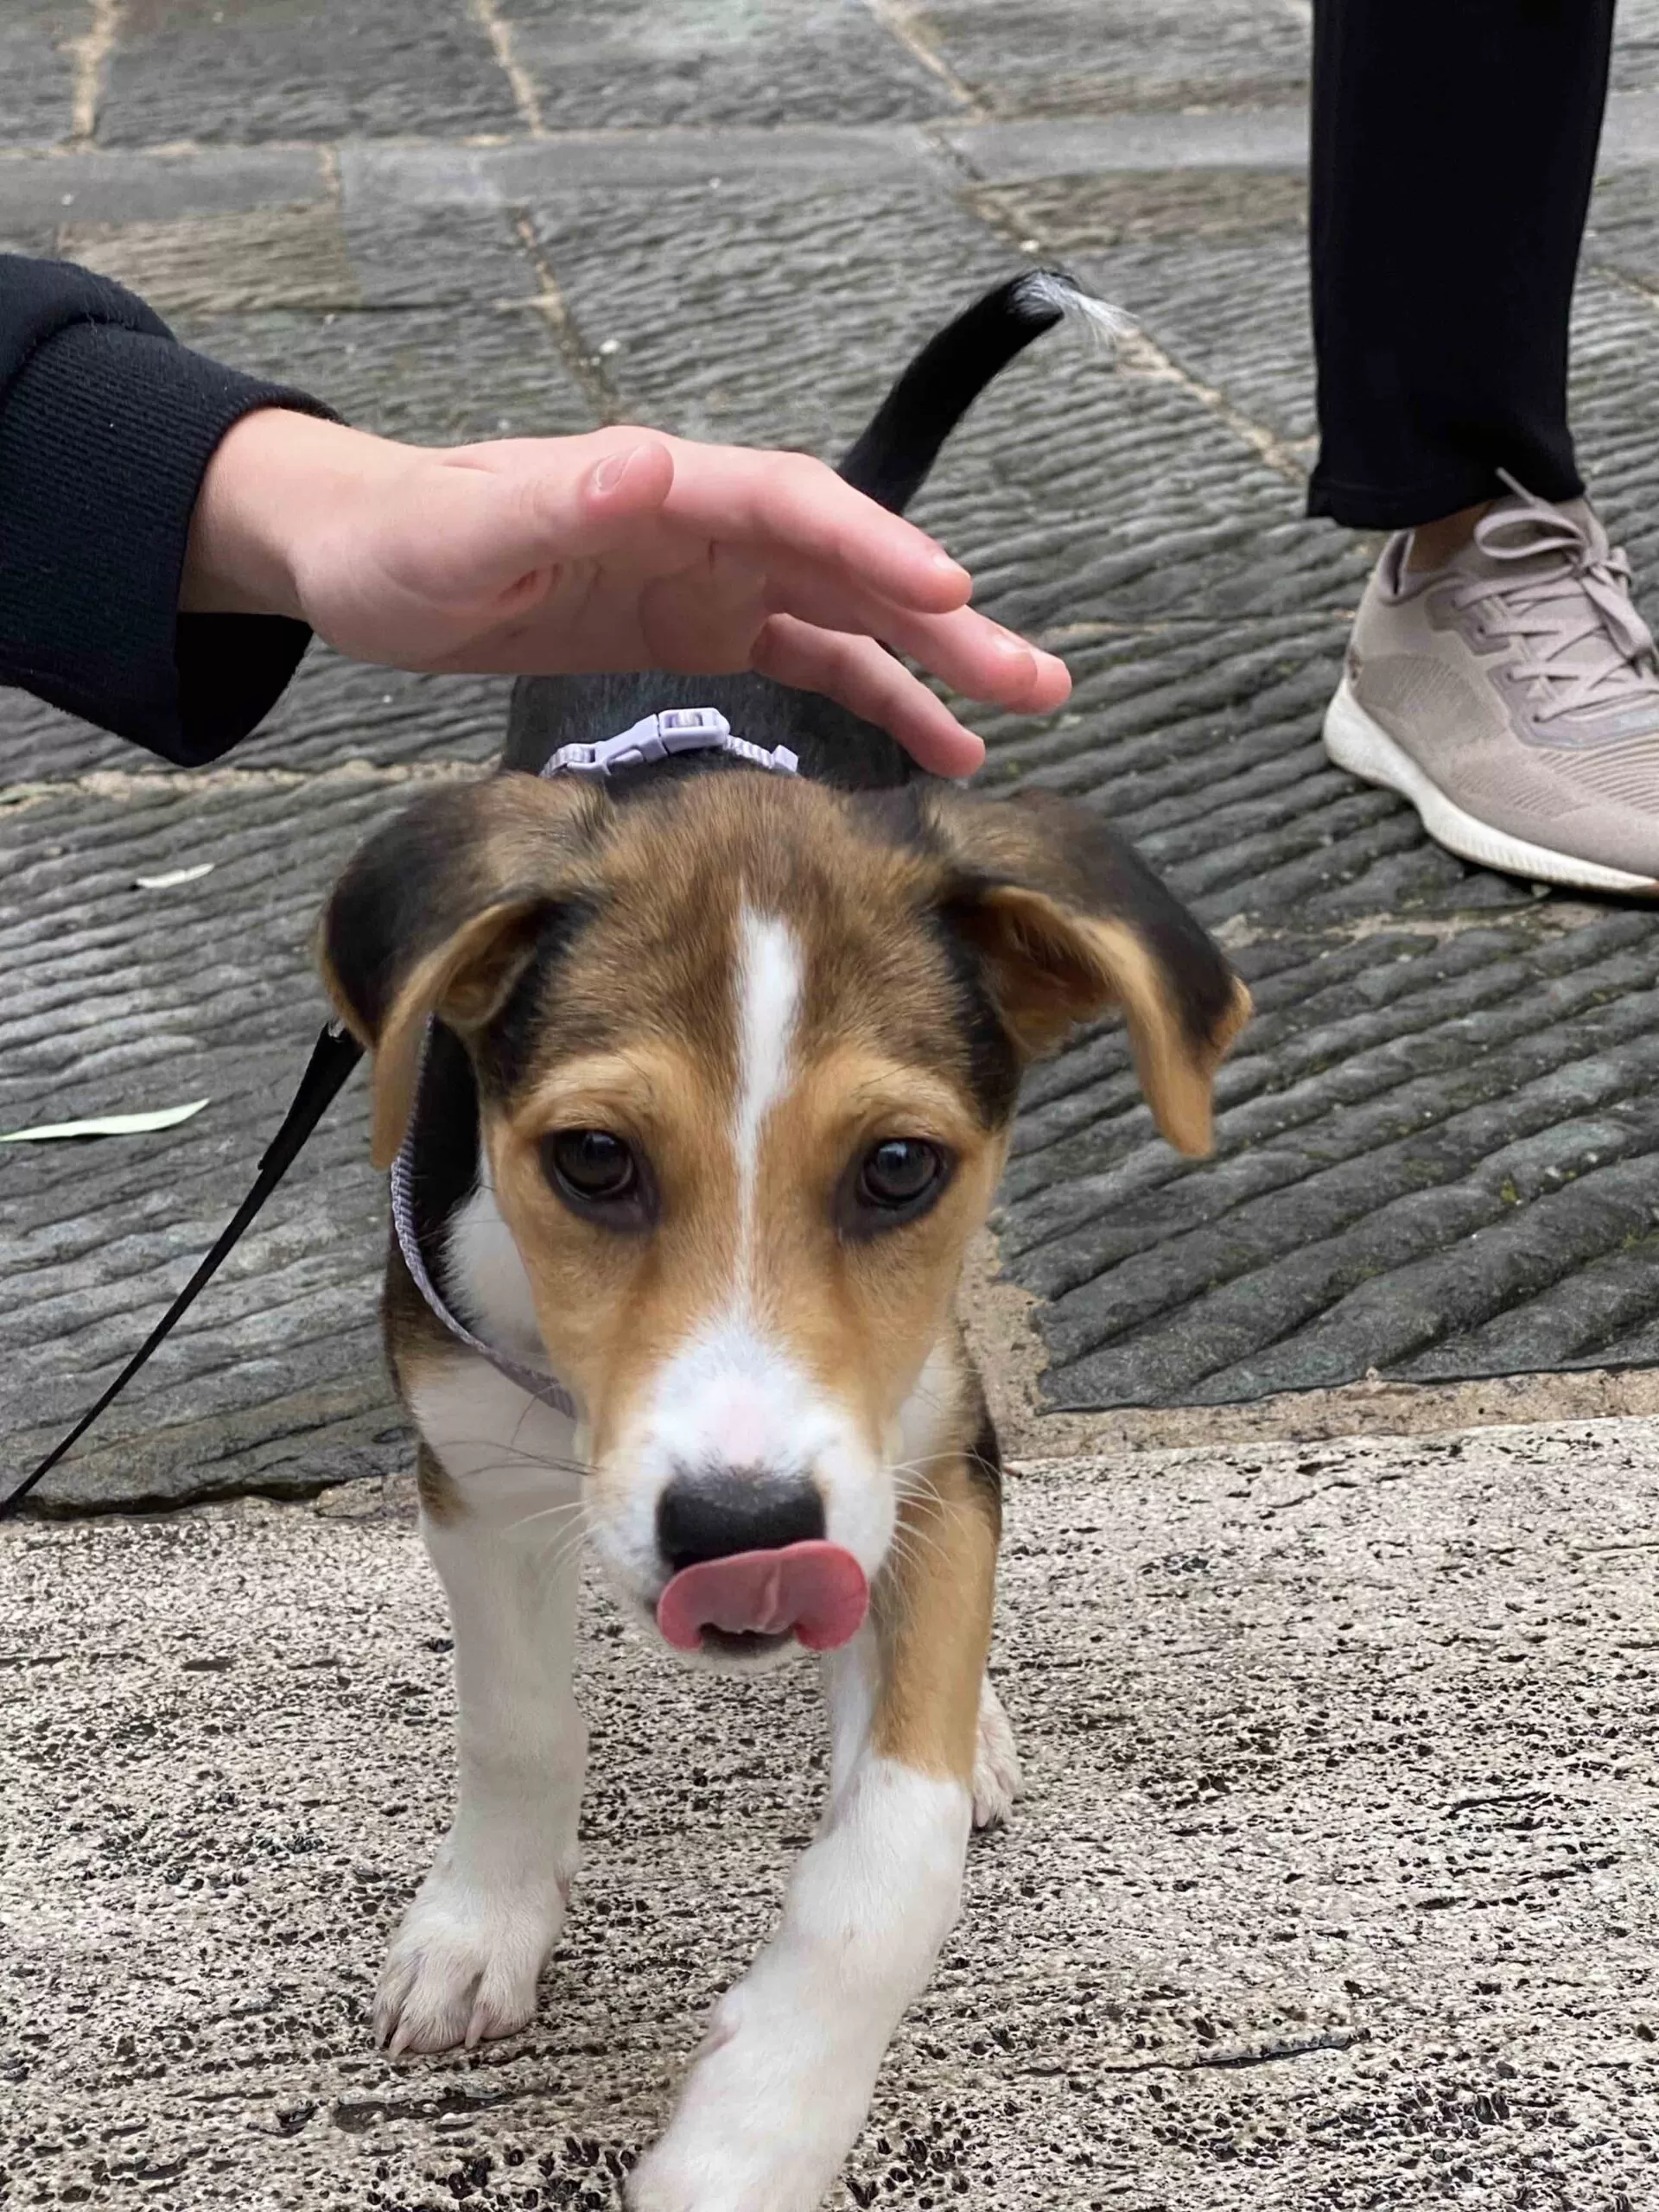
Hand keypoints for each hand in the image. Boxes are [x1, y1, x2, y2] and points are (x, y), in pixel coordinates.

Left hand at [182, 412, 1072, 774]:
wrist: (364, 557)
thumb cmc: (401, 534)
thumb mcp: (462, 524)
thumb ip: (551, 500)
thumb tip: (644, 468)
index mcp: (665, 487)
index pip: (793, 506)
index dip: (872, 547)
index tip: (948, 592)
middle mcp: (709, 526)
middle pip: (849, 566)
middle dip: (944, 620)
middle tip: (1035, 679)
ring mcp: (715, 580)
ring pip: (848, 618)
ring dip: (933, 666)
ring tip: (1017, 715)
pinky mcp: (704, 630)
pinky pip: (809, 663)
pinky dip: (872, 700)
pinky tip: (931, 745)